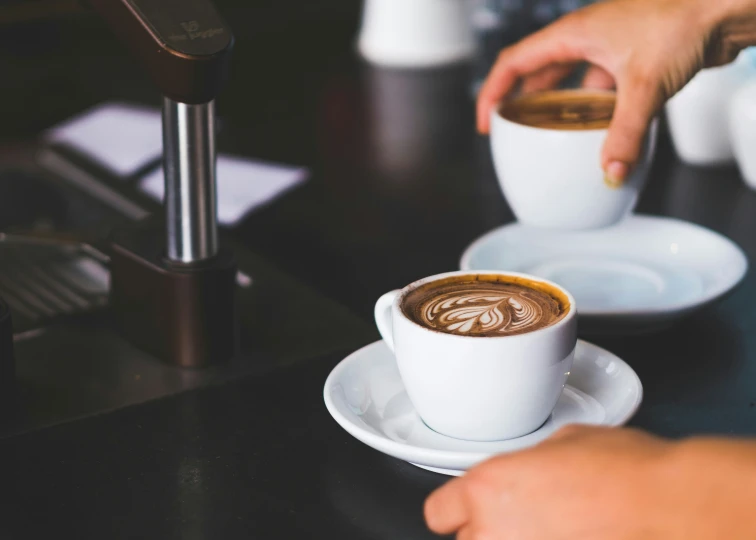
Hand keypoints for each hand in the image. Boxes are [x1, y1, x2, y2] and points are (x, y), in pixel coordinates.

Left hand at [424, 425, 755, 538]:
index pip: (439, 512)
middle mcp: (494, 532)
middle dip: (492, 527)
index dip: (458, 507)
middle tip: (526, 517)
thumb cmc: (623, 471)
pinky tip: (574, 534)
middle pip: (468, 539)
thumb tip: (526, 468)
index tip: (468, 507)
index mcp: (486, 488)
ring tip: (556, 529)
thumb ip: (525, 461)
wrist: (667, 506)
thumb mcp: (561, 441)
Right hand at [477, 0, 755, 184]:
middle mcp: (586, 35)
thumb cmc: (684, 23)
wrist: (727, 5)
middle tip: (513, 132)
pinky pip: (598, 84)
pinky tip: (599, 129)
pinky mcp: (632, 55)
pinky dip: (594, 108)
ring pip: (569, 79)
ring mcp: (609, 44)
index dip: (493, 92)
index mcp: (573, 32)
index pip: (514, 62)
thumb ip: (623, 135)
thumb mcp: (645, 86)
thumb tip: (609, 174)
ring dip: (559, 107)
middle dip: (521, 102)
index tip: (487, 122)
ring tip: (552, 136)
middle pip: (537, 71)